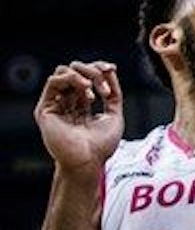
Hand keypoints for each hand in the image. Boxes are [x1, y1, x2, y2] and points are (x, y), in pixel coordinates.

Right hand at [34, 61, 123, 177]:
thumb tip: (110, 70)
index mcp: (81, 104)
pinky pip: (53, 82)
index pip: (86, 76)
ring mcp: (55, 105)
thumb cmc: (101, 145)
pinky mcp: (45, 109)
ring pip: (64, 72)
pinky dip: (71, 78)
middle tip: (104, 84)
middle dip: (93, 70)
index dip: (98, 68)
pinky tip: (85, 89)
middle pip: (75, 70)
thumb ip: (113, 92)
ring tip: (93, 91)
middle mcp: (66, 102)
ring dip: (84, 75)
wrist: (88, 161)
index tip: (111, 69)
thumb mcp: (114, 114)